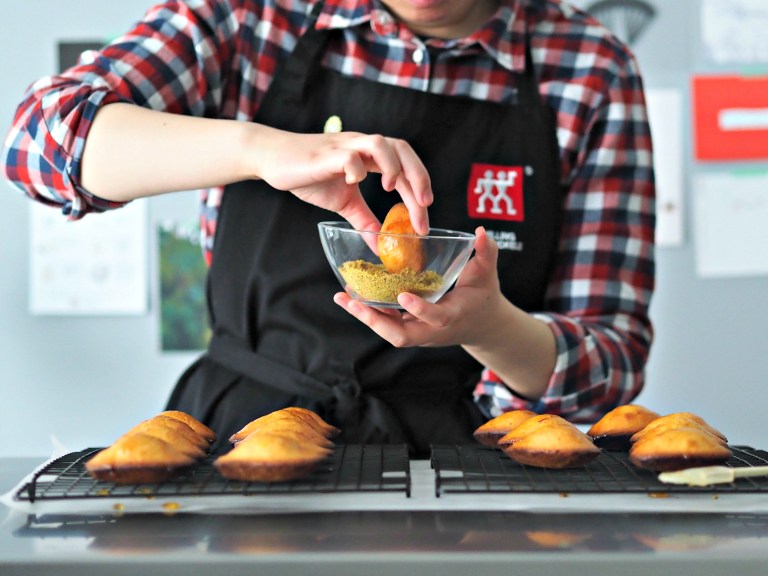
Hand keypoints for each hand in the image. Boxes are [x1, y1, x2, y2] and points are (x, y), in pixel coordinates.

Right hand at [253, 127, 432, 233]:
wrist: (273, 159)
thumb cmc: (309, 175)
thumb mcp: (344, 202)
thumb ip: (365, 220)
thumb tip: (381, 245)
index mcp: (369, 156)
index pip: (404, 165)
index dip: (419, 189)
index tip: (424, 219)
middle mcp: (361, 145)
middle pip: (401, 148)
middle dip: (417, 176)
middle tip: (425, 204)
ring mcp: (344, 146)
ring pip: (380, 143)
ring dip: (392, 166)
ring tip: (391, 189)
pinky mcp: (324, 154)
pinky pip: (348, 156)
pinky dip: (356, 168)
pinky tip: (355, 182)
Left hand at [333, 227, 502, 347]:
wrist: (482, 325)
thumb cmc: (484, 297)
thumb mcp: (487, 274)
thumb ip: (486, 253)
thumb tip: (481, 231)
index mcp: (452, 316)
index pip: (435, 317)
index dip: (420, 308)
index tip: (403, 295)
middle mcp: (432, 330)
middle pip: (401, 335)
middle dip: (375, 321)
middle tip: (353, 302)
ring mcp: (419, 333)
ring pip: (389, 332)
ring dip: (365, 316)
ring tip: (343, 298)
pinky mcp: (410, 329)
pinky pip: (387, 324)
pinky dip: (369, 313)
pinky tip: (350, 297)